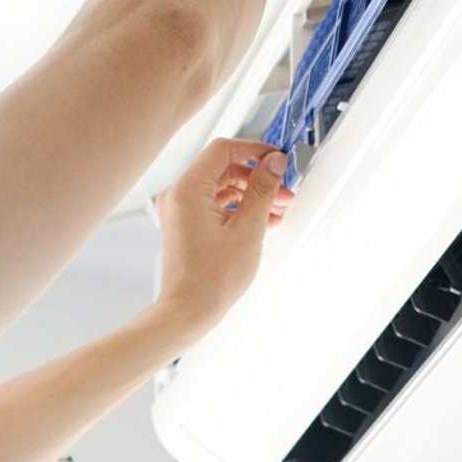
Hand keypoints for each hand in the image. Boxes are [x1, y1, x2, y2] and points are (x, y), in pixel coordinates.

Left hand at [154, 137, 292, 323]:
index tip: (277, 160)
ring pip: (221, 187)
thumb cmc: (211, 279)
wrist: (188, 312)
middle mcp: (179, 195)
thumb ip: (262, 190)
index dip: (254, 151)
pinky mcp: (186, 225)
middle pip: (224, 168)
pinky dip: (238, 208)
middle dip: (257, 177)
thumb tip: (274, 163)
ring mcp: (180, 211)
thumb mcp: (248, 229)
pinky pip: (214, 204)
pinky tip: (261, 221)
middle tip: (283, 190)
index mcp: (188, 189)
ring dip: (251, 194)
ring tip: (277, 209)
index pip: (223, 150)